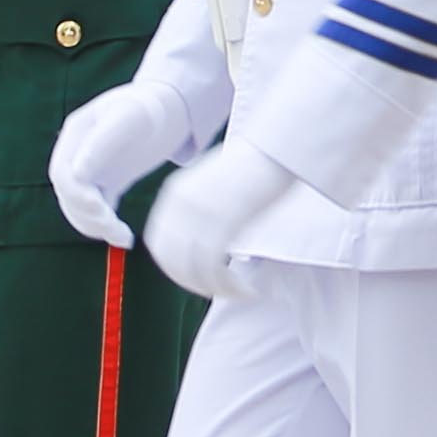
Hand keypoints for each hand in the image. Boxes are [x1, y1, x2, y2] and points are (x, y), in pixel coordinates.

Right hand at [47, 78, 206, 245]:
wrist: (168, 108)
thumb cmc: (149, 108)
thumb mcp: (128, 118)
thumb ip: (101, 143)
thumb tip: (78, 175)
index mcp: (76, 134)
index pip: (62, 174)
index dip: (76, 195)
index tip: (100, 209)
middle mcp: (76, 153)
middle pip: (68, 195)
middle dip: (87, 215)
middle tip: (114, 227)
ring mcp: (90, 169)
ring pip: (79, 208)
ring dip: (96, 226)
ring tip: (123, 236)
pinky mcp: (105, 183)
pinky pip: (97, 212)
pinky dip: (106, 227)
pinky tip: (124, 237)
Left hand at [141, 142, 298, 300]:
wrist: (277, 145)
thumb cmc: (255, 165)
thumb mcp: (212, 184)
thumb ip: (198, 209)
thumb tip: (200, 243)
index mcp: (175, 193)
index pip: (158, 244)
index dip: (173, 267)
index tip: (196, 278)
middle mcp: (181, 204)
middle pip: (172, 261)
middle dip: (193, 284)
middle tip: (219, 290)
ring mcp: (201, 213)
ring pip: (194, 270)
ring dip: (217, 289)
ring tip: (240, 292)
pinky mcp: (223, 221)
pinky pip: (214, 268)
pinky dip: (229, 287)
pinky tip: (247, 291)